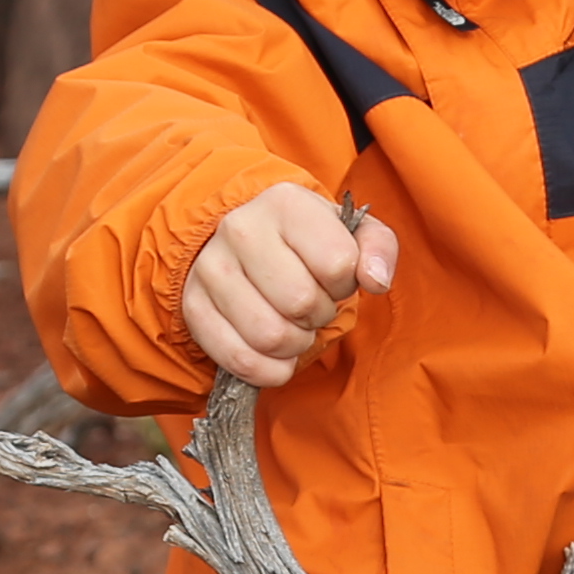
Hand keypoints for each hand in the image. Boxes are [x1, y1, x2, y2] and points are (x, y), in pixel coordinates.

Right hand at [182, 184, 400, 389]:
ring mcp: (211, 269)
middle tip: (312, 306)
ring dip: (295, 344)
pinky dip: (269, 370)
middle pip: (301, 303)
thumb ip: (378, 249)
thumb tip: (375, 280)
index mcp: (285, 203)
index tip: (332, 277)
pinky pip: (241, 360)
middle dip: (319, 315)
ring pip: (270, 336)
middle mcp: (241, 229)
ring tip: (293, 325)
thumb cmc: (305, 242)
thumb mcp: (350, 233)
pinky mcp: (194, 307)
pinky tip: (275, 354)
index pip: (336, 264)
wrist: (243, 243)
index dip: (344, 283)